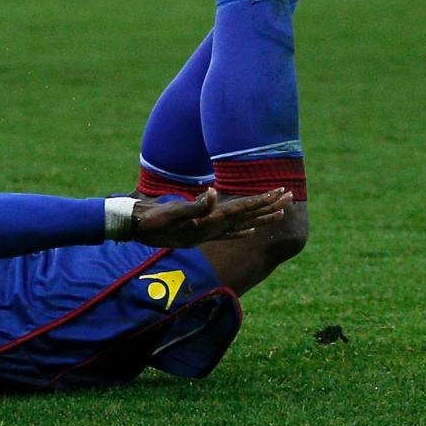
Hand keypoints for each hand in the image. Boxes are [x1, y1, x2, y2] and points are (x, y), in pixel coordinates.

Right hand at [130, 187, 291, 244]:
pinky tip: (251, 231)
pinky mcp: (200, 233)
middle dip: (269, 206)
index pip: (242, 209)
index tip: (280, 192)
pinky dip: (242, 230)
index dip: (261, 201)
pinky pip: (228, 232)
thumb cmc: (152, 219)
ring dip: (261, 217)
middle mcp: (213, 229)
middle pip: (248, 217)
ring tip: (280, 211)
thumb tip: (213, 194)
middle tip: (290, 196)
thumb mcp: (173, 211)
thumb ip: (195, 205)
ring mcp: (208, 233)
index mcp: (210, 221)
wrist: (134, 229)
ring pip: (242, 224)